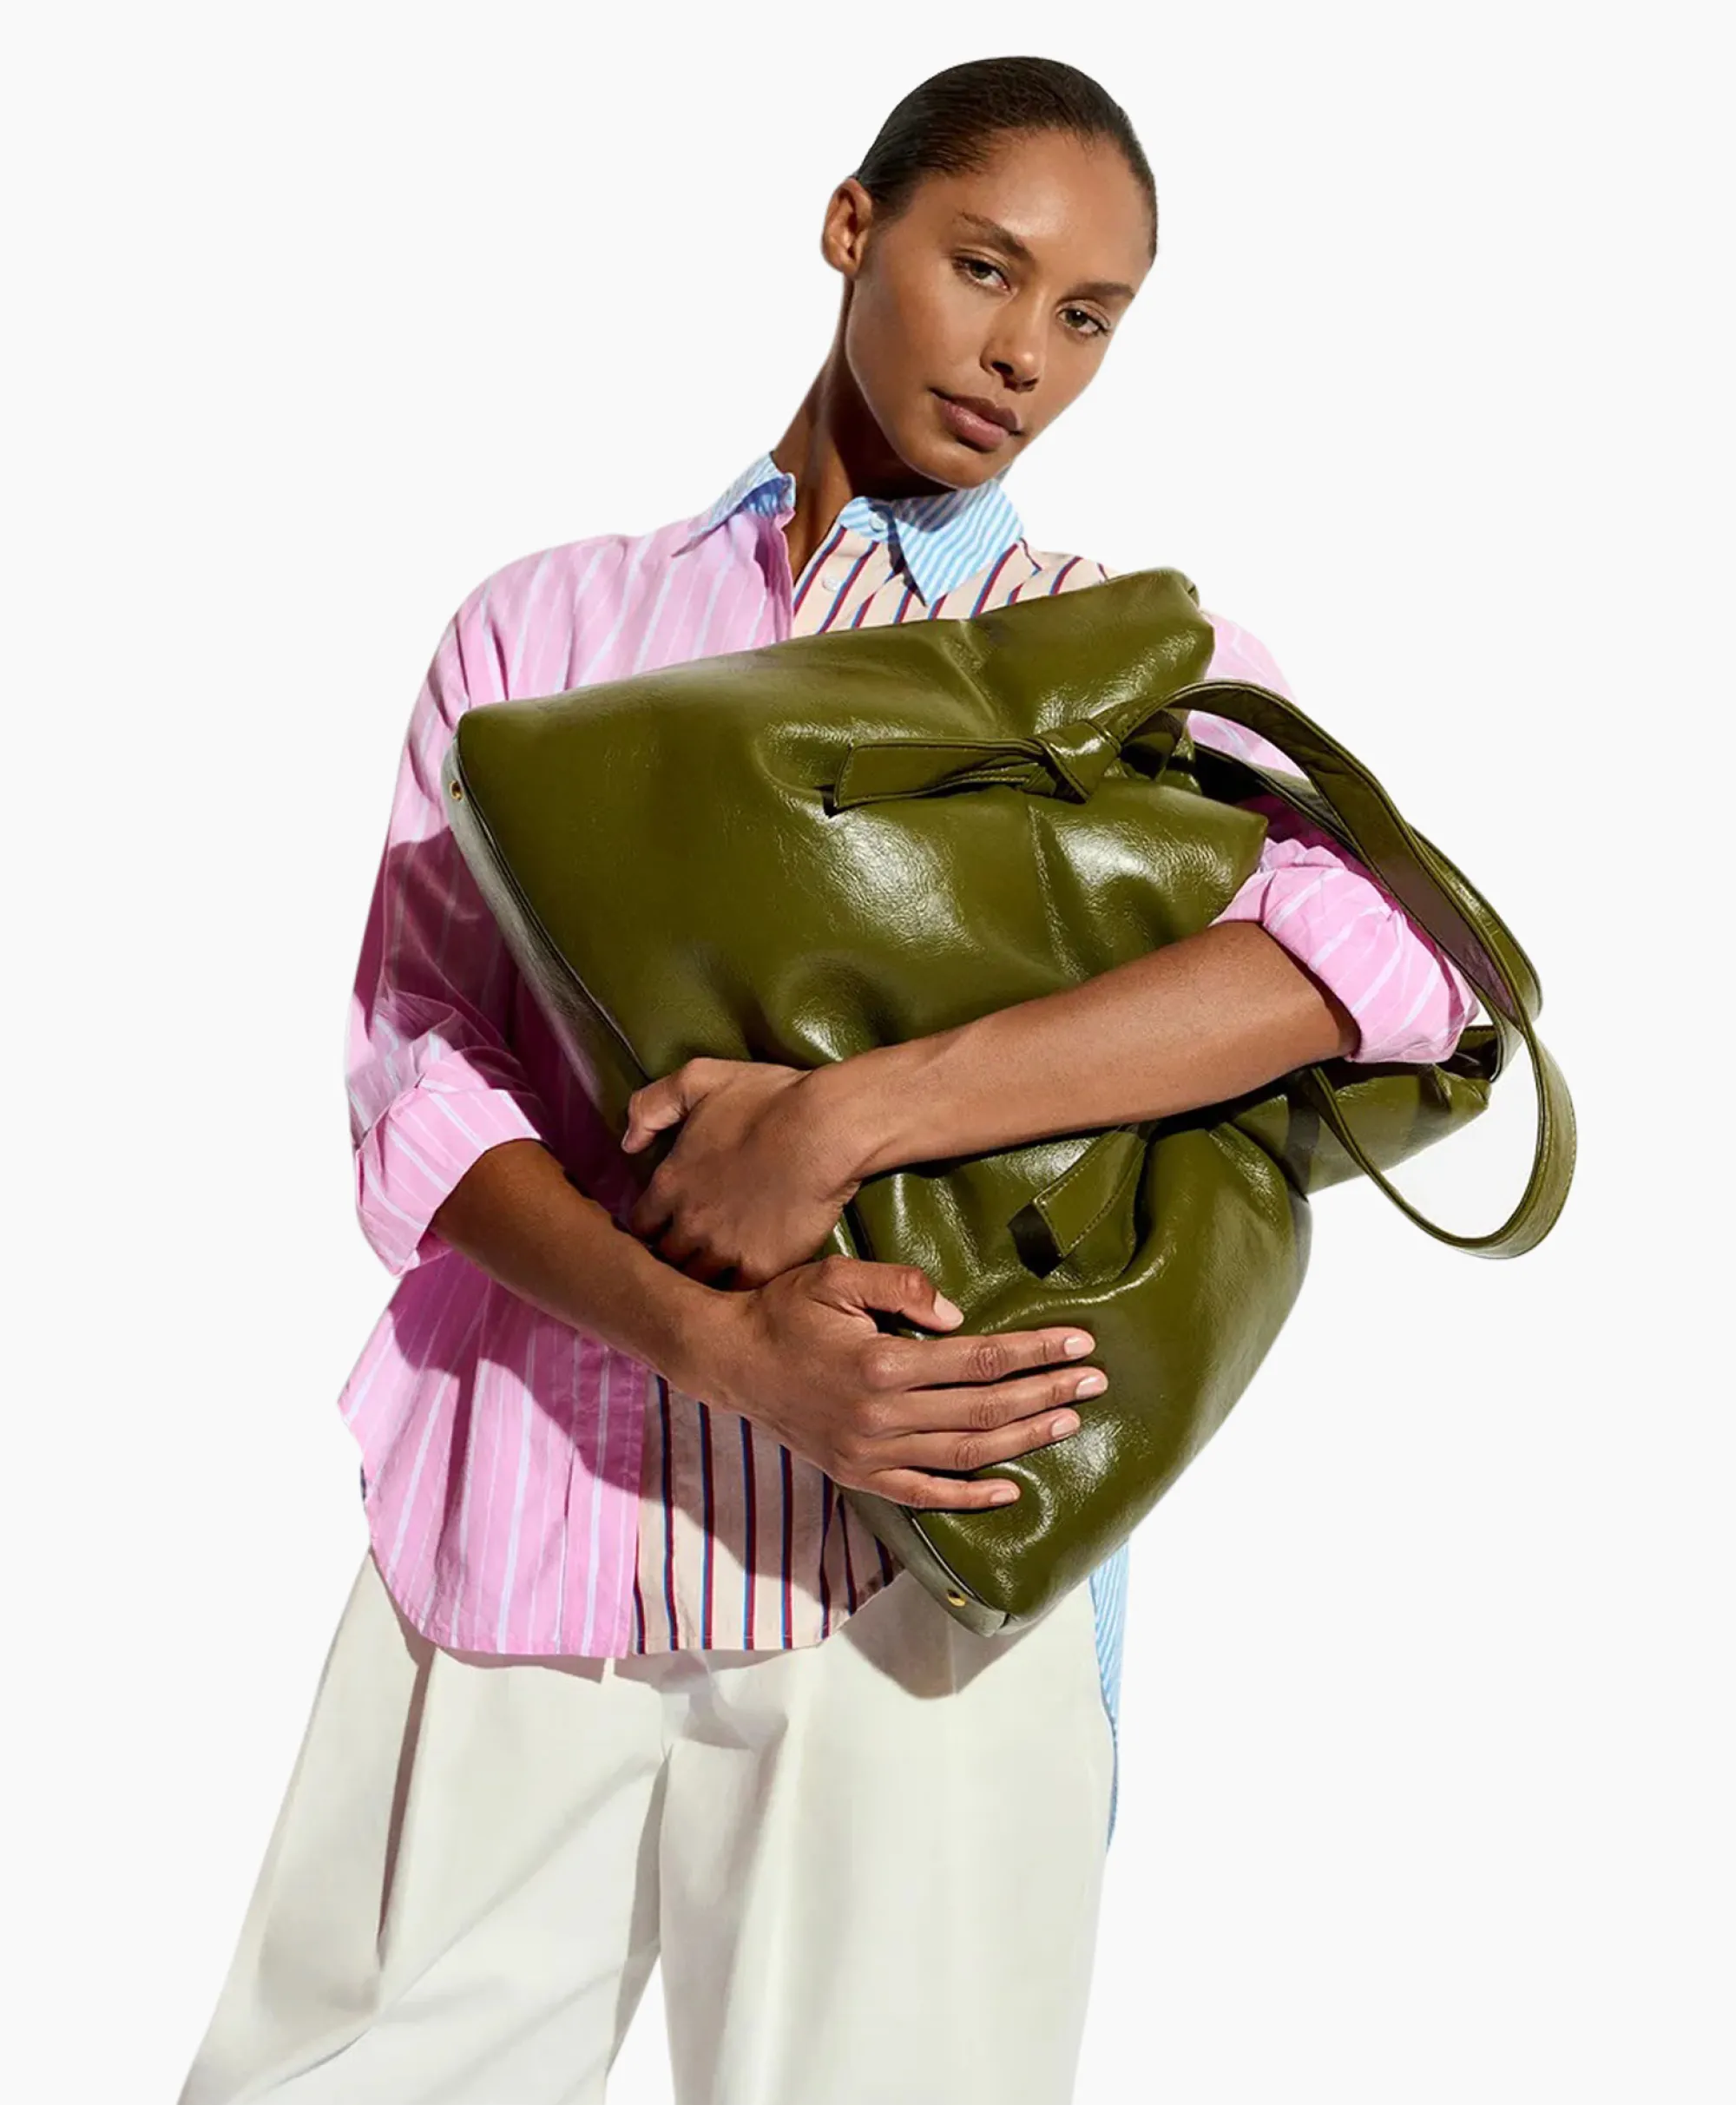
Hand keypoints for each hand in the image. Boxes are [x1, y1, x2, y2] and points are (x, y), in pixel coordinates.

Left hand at [621, 1057, 863, 1288]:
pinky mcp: (759, 1267)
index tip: (667, 1226)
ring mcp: (722, 1249)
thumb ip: (651, 1105)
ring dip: (704, 1275)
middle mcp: (688, 1222)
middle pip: (664, 1259)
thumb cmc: (768, 1099)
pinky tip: (747, 1277)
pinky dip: (737, 1288)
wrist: (827, 1129)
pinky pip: (734, 1292)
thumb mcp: (699, 1078)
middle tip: (694, 1250)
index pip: (639, 1226)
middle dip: (674, 1254)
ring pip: (696, 1282)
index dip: (652, 1227)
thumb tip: (627, 1143)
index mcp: (669, 1183)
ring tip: (718, 1270)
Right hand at [693, 1254, 1107, 1510]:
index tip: (1079, 1343)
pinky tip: (1011, 1488)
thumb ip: (900, 1285)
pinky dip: (970, 1496)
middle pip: (985, 1409)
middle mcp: (882, 1417)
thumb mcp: (836, 1277)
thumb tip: (957, 1316)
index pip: (980, 1361)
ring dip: (1024, 1440)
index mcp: (882, 1364)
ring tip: (1068, 1422)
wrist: (729, 1362)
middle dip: (1047, 1394)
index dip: (1034, 1351)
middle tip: (1095, 1382)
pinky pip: (924, 1494)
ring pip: (965, 1454)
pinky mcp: (859, 1476)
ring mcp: (871, 1454)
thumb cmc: (783, 1311)